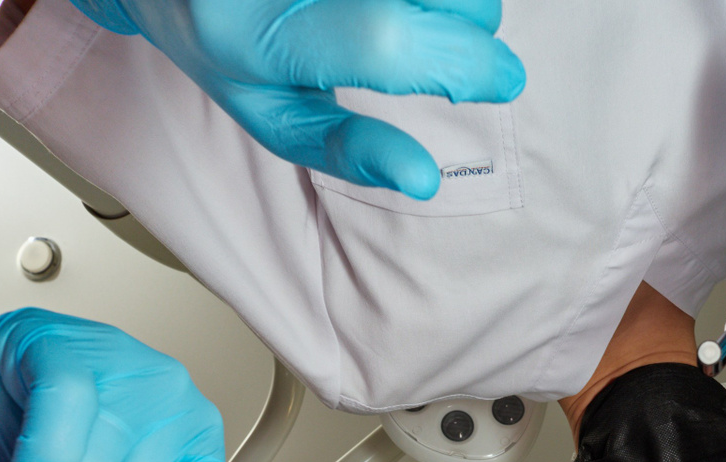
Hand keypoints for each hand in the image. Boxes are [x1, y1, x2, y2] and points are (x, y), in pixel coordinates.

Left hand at [70, 0, 524, 199]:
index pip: (383, 40)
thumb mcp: (271, 113)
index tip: (503, 81)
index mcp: (258, 37)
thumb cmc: (222, 44)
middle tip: (460, 44)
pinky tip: (419, 5)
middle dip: (473, 22)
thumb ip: (347, 149)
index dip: (462, 61)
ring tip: (432, 14)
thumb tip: (424, 180)